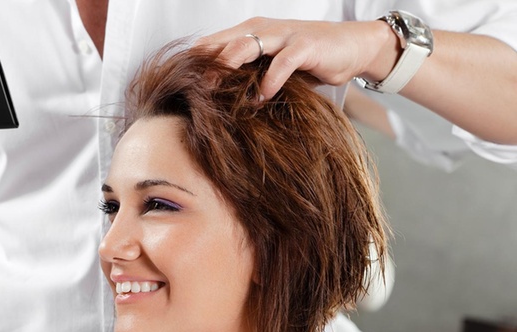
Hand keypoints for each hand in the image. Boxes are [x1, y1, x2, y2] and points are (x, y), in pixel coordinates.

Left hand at [196, 17, 396, 99]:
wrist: (352, 47)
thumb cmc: (308, 60)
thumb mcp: (270, 67)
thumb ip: (247, 76)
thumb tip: (214, 101)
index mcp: (250, 32)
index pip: (213, 43)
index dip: (195, 64)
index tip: (180, 87)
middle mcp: (263, 29)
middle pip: (222, 44)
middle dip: (203, 67)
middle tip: (190, 92)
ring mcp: (284, 35)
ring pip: (245, 45)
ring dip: (228, 69)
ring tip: (217, 93)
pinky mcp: (305, 45)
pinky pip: (282, 62)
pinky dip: (269, 81)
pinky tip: (262, 98)